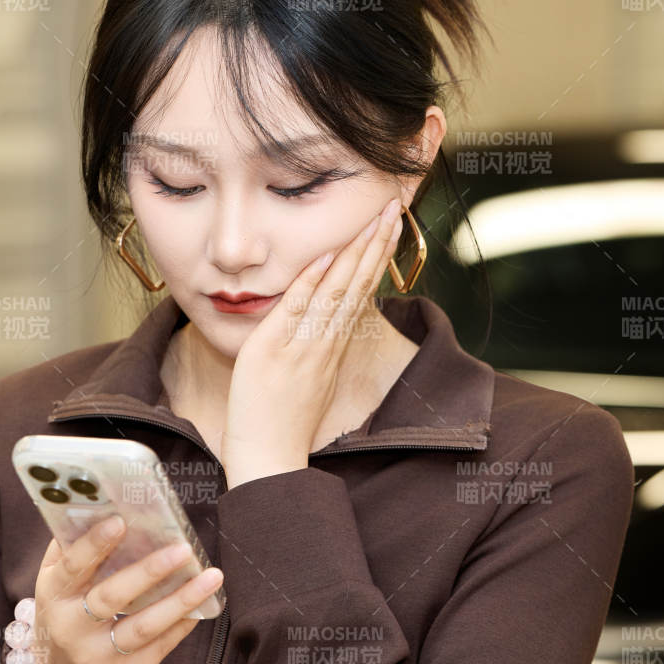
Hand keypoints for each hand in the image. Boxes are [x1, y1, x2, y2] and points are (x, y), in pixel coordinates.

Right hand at [31, 515, 223, 663]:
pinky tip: (203, 604)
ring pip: (143, 627)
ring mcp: (96, 657)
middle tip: (183, 549)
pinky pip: (159, 648)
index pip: (72, 567)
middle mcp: (71, 629)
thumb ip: (70, 547)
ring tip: (212, 576)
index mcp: (54, 597)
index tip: (121, 520)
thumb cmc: (64, 614)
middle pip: (112, 597)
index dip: (95, 544)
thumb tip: (98, 505)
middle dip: (150, 571)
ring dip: (181, 600)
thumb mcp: (54, 583)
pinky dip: (183, 624)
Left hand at [221, 195, 404, 485]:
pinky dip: (311, 282)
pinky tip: (323, 255)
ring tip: (374, 218)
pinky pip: (297, 311)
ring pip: (336, 291)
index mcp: (333, 344)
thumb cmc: (283, 420)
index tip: (390, 223)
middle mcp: (325, 341)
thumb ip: (321, 345)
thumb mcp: (311, 377)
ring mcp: (303, 345)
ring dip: (355, 251)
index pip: (362, 289)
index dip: (377, 254)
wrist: (268, 458)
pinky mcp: (274, 351)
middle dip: (376, 241)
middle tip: (395, 206)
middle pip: (358, 282)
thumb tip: (328, 318)